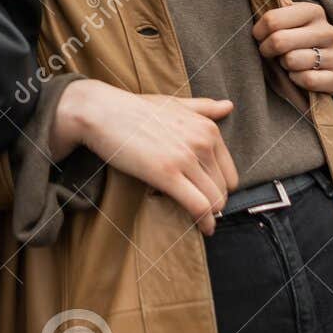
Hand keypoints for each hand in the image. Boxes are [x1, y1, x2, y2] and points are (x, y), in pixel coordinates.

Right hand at [50, 78, 238, 235]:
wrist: (102, 112)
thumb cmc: (135, 109)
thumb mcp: (174, 103)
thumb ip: (203, 107)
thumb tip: (228, 105)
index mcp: (208, 128)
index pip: (230, 172)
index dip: (220, 187)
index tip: (208, 195)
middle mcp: (202, 142)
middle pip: (223, 189)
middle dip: (214, 202)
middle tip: (199, 209)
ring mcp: (185, 158)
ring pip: (215, 200)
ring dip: (209, 215)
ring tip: (199, 220)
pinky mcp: (167, 174)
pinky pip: (199, 206)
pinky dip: (204, 222)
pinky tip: (202, 228)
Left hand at [251, 0, 332, 96]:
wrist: (322, 65)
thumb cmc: (295, 36)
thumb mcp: (283, 11)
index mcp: (312, 11)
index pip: (270, 21)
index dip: (259, 33)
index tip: (260, 36)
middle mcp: (328, 30)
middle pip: (279, 43)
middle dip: (269, 51)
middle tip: (273, 52)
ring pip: (292, 63)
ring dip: (285, 67)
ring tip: (291, 62)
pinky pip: (306, 81)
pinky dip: (298, 81)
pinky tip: (302, 75)